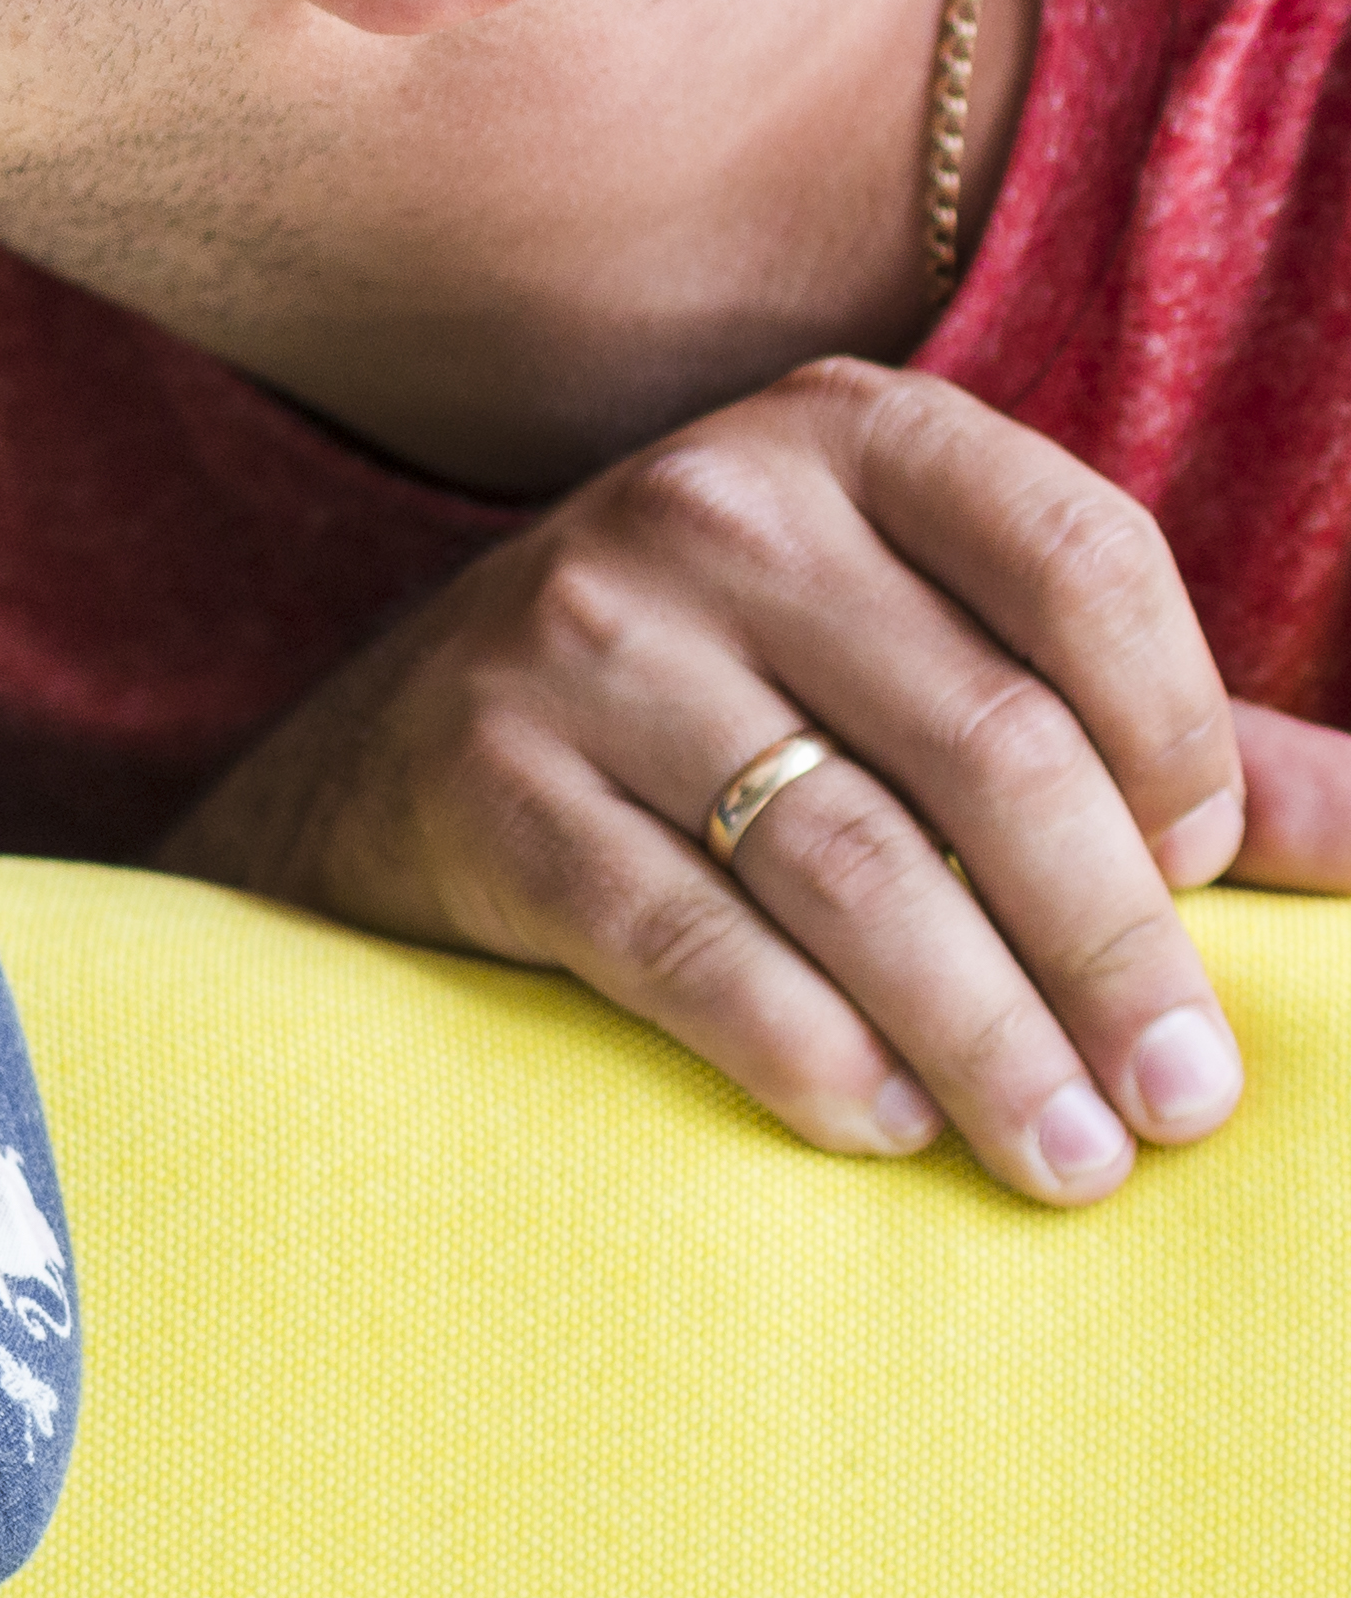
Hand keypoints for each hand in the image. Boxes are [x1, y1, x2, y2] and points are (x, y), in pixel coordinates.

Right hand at [171, 356, 1348, 1202]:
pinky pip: (684, 942)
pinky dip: (808, 1051)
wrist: (384, 754)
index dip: (1182, 731)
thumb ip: (1138, 726)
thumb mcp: (912, 646)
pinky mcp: (482, 779)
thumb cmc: (724, 702)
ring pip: (850, 863)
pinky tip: (889, 1126)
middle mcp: (703, 506)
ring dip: (991, 1037)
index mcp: (838, 434)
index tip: (1214, 882)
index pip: (1077, 555)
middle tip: (1186, 1101)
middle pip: (987, 742)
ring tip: (1071, 1162)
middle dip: (1118, 951)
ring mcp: (576, 639)